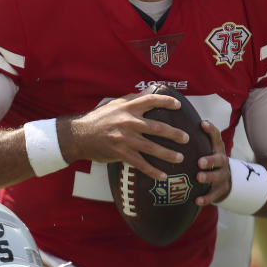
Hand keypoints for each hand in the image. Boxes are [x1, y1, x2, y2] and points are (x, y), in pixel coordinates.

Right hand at [62, 90, 188, 181]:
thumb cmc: (99, 118)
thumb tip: (150, 91)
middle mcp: (128, 121)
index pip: (150, 100)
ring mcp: (124, 138)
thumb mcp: (115, 104)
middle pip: (157, 127)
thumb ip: (133, 99)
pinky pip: (140, 164)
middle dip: (174, 134)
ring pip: (151, 147)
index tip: (178, 106)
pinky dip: (152, 170)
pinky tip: (163, 175)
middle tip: (186, 138)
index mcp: (128, 107)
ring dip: (168, 154)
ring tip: (180, 158)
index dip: (166, 101)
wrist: (79, 135)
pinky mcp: (120, 153)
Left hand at [196, 120, 229, 205]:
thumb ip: (193, 139)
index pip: (216, 136)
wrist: (224, 181)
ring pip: (218, 176)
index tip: (202, 124)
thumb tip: (169, 124)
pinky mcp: (221, 190)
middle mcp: (222, 160)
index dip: (211, 130)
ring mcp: (223, 175)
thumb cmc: (207, 160)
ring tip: (199, 178)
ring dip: (209, 177)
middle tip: (200, 162)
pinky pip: (214, 195)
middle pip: (219, 158)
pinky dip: (206, 198)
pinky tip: (196, 200)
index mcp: (216, 148)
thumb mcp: (204, 148)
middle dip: (210, 160)